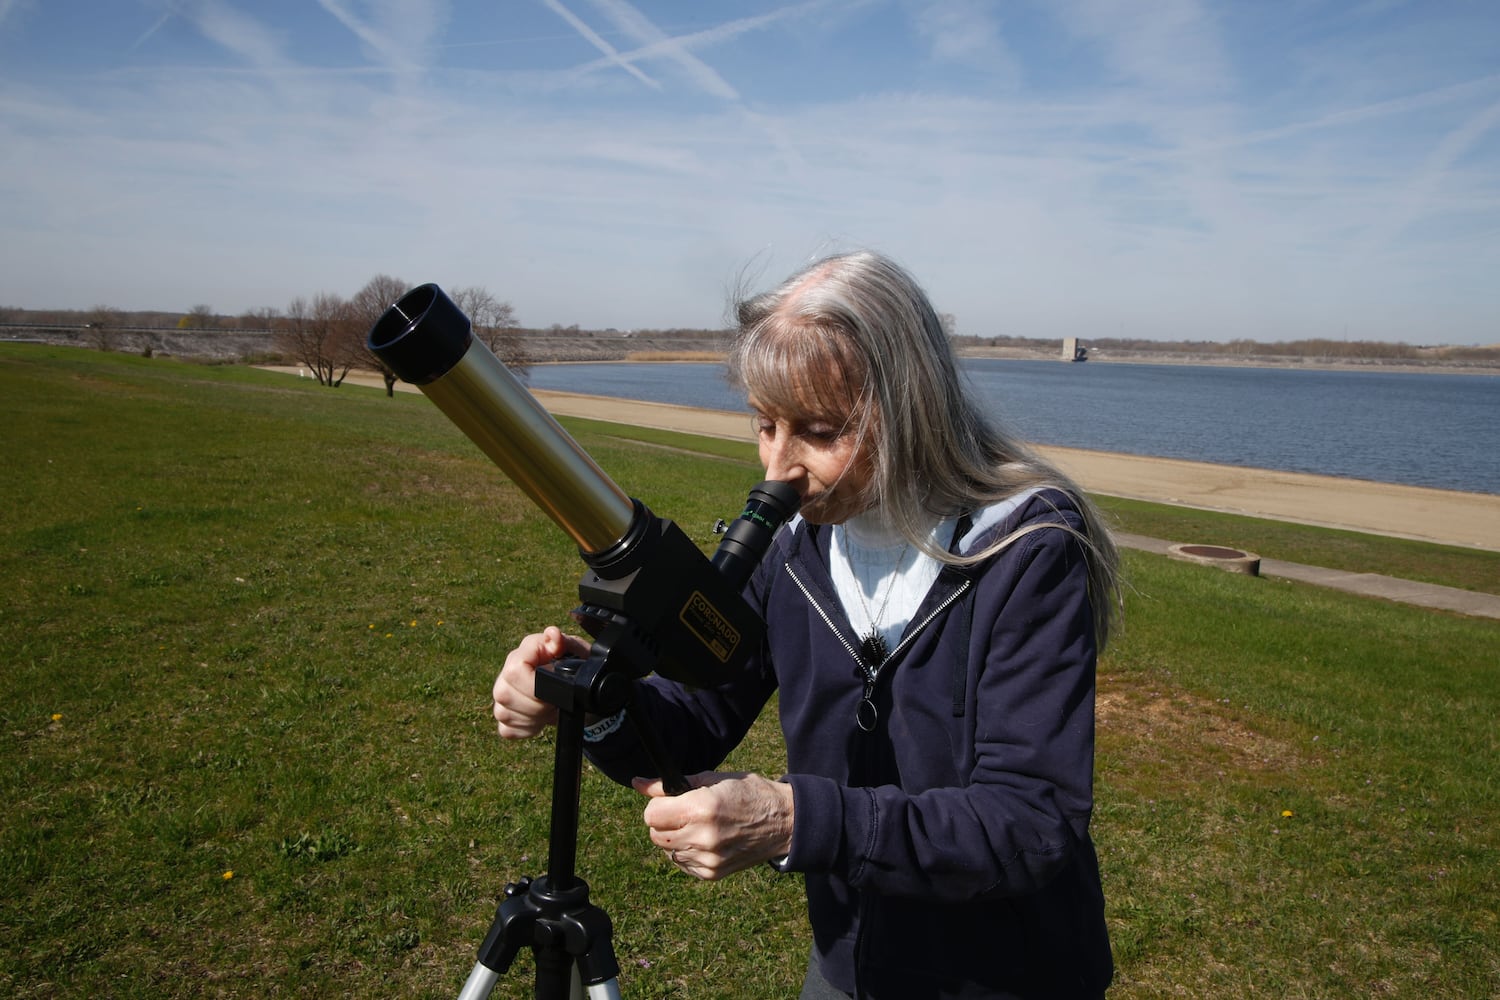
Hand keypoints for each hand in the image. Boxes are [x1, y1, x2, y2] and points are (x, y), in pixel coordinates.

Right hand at [492, 627, 588, 738]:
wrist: (572, 690)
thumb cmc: (574, 667)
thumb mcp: (577, 652)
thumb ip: (564, 642)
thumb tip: (553, 634)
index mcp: (520, 655)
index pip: (515, 670)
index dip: (536, 682)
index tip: (555, 685)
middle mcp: (504, 675)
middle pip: (508, 696)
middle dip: (538, 704)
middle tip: (556, 700)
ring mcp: (500, 698)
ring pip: (506, 714)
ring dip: (535, 717)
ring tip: (549, 707)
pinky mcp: (503, 718)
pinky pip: (508, 730)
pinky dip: (528, 729)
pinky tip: (539, 719)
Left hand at [634, 772, 794, 880]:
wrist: (783, 822)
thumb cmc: (748, 793)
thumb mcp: (711, 779)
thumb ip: (671, 785)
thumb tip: (637, 783)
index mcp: (702, 808)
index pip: (651, 815)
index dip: (658, 806)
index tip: (670, 801)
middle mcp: (703, 837)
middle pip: (655, 835)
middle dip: (664, 822)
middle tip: (684, 813)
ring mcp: (708, 859)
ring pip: (668, 851)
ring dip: (675, 838)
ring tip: (699, 826)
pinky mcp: (712, 874)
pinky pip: (682, 864)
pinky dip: (687, 852)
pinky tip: (706, 840)